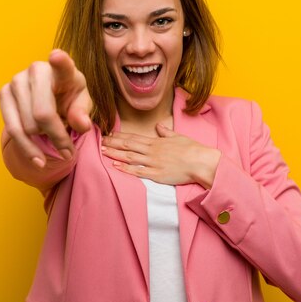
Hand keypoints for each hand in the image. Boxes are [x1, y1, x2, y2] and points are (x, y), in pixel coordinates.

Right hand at [0, 49, 92, 167]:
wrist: (50, 98)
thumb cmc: (69, 99)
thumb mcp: (81, 106)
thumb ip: (82, 114)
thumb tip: (82, 125)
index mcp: (62, 70)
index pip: (62, 64)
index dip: (59, 61)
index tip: (56, 56)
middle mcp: (37, 70)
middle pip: (43, 113)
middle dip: (57, 137)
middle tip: (69, 152)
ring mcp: (17, 80)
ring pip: (27, 126)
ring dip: (43, 142)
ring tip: (56, 148)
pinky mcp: (3, 93)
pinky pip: (13, 129)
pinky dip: (27, 149)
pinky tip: (38, 160)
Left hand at [101, 124, 220, 188]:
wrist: (201, 162)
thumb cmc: (192, 149)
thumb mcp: (178, 137)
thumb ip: (166, 132)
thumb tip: (159, 126)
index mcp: (156, 142)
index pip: (134, 137)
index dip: (120, 136)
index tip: (109, 134)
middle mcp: (152, 151)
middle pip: (128, 146)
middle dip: (113, 143)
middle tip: (99, 141)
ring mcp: (153, 162)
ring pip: (130, 157)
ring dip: (115, 154)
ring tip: (103, 151)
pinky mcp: (156, 174)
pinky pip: (138, 171)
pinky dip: (126, 168)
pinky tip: (115, 166)